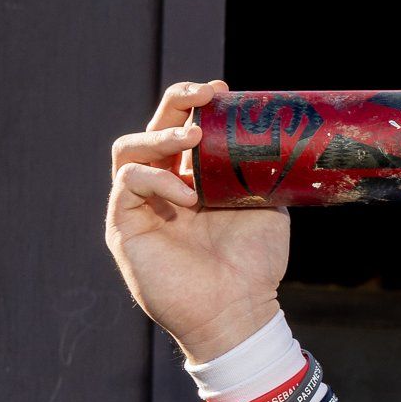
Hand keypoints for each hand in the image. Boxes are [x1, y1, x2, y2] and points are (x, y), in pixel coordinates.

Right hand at [104, 79, 290, 360]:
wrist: (239, 310)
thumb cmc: (255, 264)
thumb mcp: (267, 205)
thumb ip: (260, 171)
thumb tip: (276, 134)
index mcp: (193, 179)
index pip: (182, 127)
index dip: (195, 103)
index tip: (223, 91)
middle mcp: (163, 188)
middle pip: (151, 129)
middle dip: (176, 102)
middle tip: (205, 94)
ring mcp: (140, 206)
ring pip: (129, 149)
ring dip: (160, 134)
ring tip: (193, 135)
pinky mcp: (124, 227)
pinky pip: (127, 183)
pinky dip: (157, 180)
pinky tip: (187, 196)